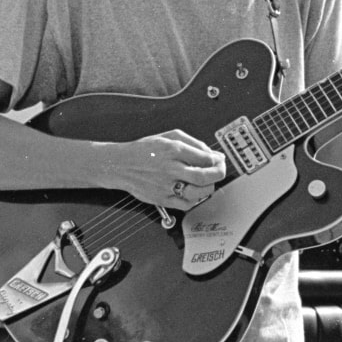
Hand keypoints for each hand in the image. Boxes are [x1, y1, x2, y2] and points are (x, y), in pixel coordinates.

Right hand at [98, 129, 225, 209]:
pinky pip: (186, 204)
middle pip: (204, 176)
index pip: (205, 158)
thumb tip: (213, 154)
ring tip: (207, 181)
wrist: (120, 165)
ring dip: (209, 187)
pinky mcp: (162, 199)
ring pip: (198, 193)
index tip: (219, 159)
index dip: (217, 160)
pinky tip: (194, 190)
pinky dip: (196, 199)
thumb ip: (194, 143)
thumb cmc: (145, 150)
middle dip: (219, 174)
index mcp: (173, 150)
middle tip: (220, 171)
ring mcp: (166, 186)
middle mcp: (170, 168)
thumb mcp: (169, 136)